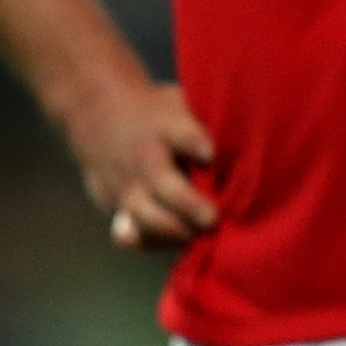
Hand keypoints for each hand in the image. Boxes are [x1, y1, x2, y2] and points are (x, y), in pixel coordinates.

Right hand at [60, 77, 217, 249]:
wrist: (96, 113)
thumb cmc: (157, 112)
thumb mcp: (179, 102)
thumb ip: (207, 121)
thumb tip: (248, 143)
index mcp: (166, 125)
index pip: (182, 133)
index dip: (196, 143)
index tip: (210, 154)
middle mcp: (145, 156)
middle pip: (162, 181)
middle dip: (187, 203)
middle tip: (212, 218)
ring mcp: (127, 183)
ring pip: (144, 213)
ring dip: (173, 230)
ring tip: (198, 236)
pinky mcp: (114, 204)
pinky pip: (128, 233)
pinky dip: (147, 242)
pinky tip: (170, 243)